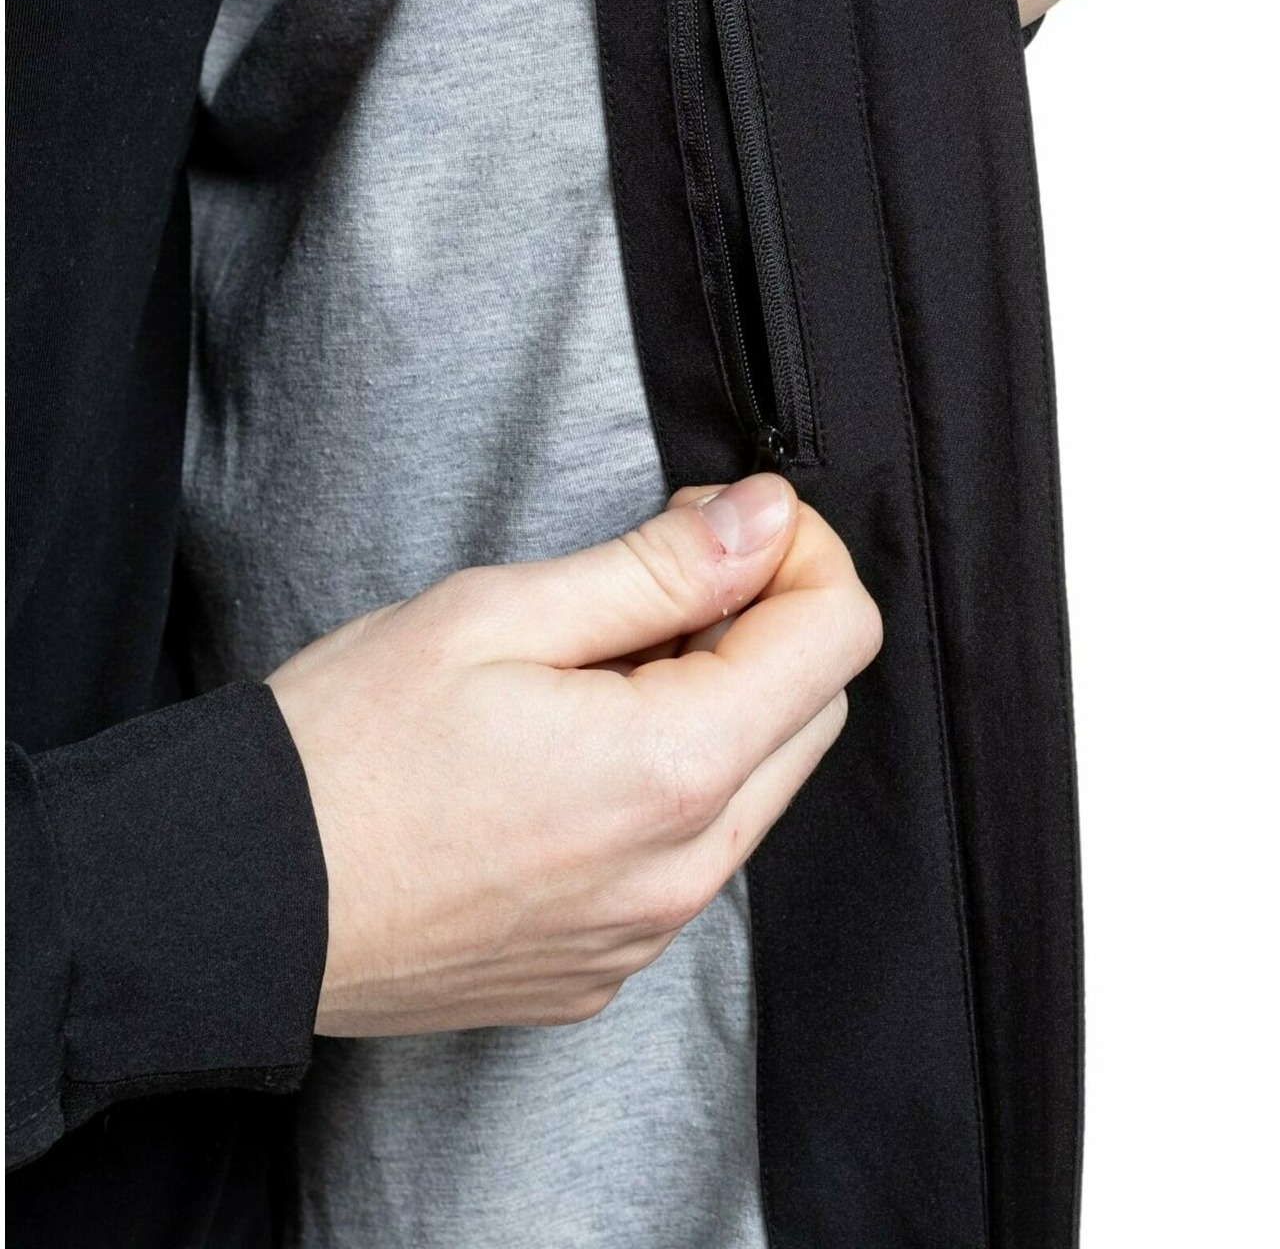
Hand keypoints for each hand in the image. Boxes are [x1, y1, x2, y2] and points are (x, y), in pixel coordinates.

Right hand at [266, 473, 879, 1034]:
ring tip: (598, 664)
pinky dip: (668, 783)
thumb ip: (661, 566)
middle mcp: (683, 870)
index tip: (719, 521)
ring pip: (757, 785)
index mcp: (673, 769)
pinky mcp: (602, 967)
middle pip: (814, 709)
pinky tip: (572, 749)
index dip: (799, 551)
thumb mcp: (500, 612)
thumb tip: (769, 518)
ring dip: (719, 702)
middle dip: (764, 619)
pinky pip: (691, 856)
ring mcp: (645, 932)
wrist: (233, 902)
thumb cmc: (346, 748)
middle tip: (654, 577)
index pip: (840, 636)